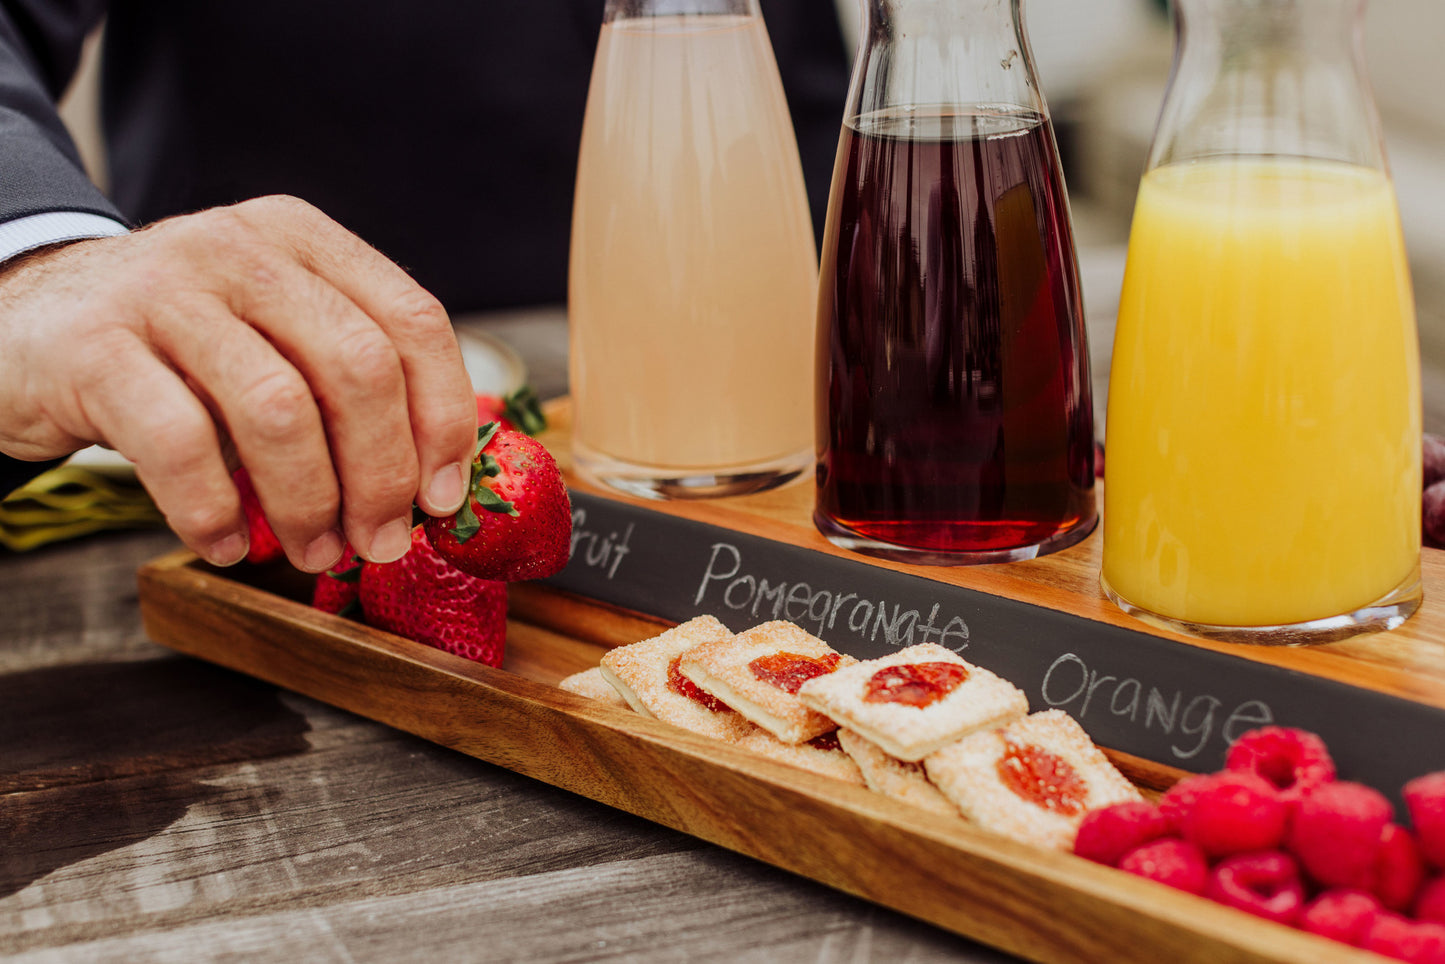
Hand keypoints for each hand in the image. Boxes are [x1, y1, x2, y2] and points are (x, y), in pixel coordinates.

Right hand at [0, 195, 477, 569]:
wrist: (22, 320)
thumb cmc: (174, 347)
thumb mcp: (269, 332)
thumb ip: (346, 379)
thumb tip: (436, 481)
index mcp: (302, 239)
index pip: (413, 320)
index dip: (444, 418)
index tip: (443, 498)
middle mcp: (241, 249)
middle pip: (359, 367)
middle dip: (383, 473)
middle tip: (379, 539)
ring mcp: (164, 290)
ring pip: (279, 409)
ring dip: (310, 502)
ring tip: (311, 549)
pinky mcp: (95, 347)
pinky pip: (181, 443)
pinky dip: (214, 510)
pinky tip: (226, 541)